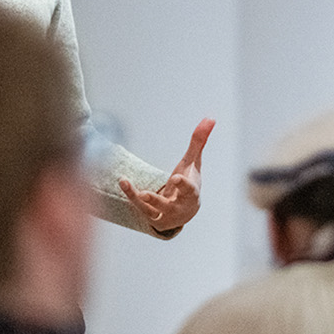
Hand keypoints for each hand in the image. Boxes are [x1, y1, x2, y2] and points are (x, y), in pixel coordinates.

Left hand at [119, 118, 212, 233]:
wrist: (185, 212)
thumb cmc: (190, 183)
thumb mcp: (194, 162)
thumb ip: (199, 141)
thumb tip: (210, 118)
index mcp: (191, 194)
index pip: (189, 190)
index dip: (183, 185)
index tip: (177, 179)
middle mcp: (178, 207)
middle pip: (168, 205)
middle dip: (157, 200)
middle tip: (145, 194)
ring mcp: (163, 214)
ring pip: (149, 208)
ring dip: (138, 198)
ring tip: (126, 185)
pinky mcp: (151, 216)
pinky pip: (139, 206)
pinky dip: (130, 193)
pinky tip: (123, 181)